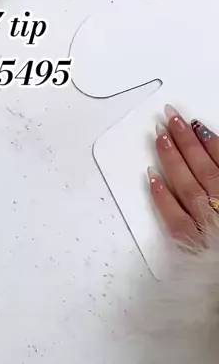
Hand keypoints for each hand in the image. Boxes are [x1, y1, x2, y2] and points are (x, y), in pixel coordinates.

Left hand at [148, 105, 218, 244]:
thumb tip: (215, 147)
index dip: (208, 139)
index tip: (194, 123)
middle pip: (202, 166)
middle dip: (185, 141)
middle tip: (169, 119)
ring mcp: (207, 224)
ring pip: (186, 184)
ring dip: (172, 159)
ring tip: (159, 137)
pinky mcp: (192, 245)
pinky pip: (174, 216)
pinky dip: (161, 195)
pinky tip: (151, 177)